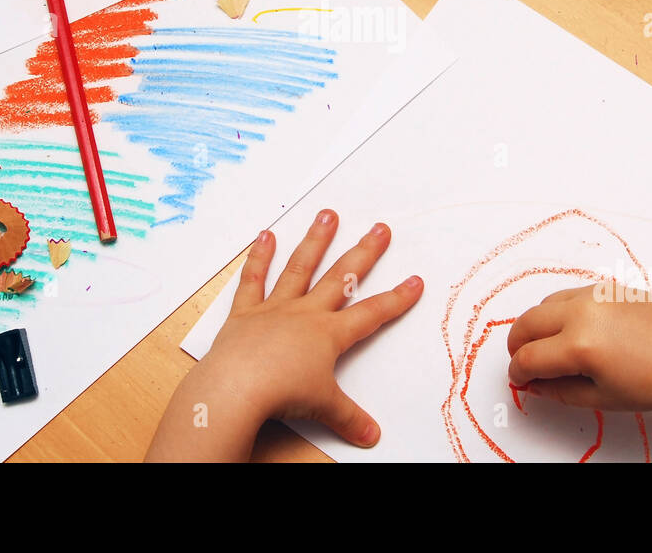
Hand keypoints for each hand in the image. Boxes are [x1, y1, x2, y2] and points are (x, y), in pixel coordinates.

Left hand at [147, 209, 422, 460]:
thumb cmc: (281, 394)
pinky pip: (253, 280)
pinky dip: (259, 257)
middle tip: (380, 229)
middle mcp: (305, 313)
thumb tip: (371, 436)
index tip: (414, 282)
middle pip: (342, 278)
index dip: (397, 299)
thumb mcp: (324, 408)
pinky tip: (266, 236)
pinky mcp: (245, 312)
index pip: (372, 314)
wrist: (237, 388)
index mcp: (329, 334)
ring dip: (316, 241)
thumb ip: (349, 418)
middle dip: (364, 253)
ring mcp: (275, 308)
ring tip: (327, 215)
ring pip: (300, 268)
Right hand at [506, 285, 651, 412]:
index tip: (520, 381)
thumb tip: (535, 385)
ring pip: (545, 303)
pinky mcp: (607, 286)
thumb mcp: (603, 398)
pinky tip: (572, 331)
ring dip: (537, 325)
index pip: (529, 359)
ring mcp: (595, 295)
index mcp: (580, 346)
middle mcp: (582, 313)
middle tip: (522, 361)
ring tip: (546, 346)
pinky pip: (570, 295)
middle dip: (517, 344)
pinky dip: (559, 311)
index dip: (518, 374)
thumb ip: (560, 391)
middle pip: (527, 323)